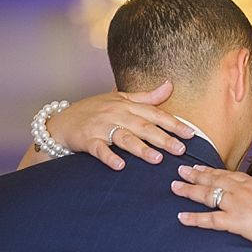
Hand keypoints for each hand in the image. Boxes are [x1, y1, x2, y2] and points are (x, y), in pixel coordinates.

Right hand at [47, 82, 196, 169]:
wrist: (60, 121)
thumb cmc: (94, 110)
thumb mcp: (119, 99)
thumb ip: (146, 97)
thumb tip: (169, 86)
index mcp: (127, 105)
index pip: (154, 114)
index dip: (173, 123)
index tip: (191, 134)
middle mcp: (116, 114)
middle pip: (143, 127)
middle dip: (163, 138)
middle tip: (180, 150)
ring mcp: (101, 127)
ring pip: (124, 138)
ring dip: (141, 148)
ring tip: (157, 159)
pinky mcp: (87, 140)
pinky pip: (99, 149)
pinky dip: (109, 157)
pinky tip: (120, 166)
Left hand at [173, 165, 251, 251]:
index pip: (229, 174)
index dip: (213, 171)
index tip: (202, 167)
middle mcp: (243, 190)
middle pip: (214, 179)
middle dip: (196, 174)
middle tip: (181, 169)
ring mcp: (237, 205)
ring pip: (208, 195)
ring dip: (189, 190)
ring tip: (174, 186)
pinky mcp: (236, 222)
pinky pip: (210, 220)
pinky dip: (194, 219)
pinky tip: (181, 217)